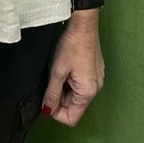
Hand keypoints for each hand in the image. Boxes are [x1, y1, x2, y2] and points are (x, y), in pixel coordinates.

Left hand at [41, 10, 103, 125]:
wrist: (84, 24)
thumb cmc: (72, 45)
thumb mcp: (57, 72)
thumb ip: (52, 94)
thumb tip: (47, 110)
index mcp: (87, 92)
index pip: (71, 118)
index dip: (56, 113)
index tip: (48, 100)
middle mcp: (95, 88)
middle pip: (73, 106)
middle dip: (60, 98)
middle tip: (53, 81)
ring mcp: (96, 79)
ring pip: (76, 95)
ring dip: (65, 88)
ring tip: (60, 71)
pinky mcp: (94, 71)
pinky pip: (81, 84)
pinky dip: (71, 81)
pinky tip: (67, 67)